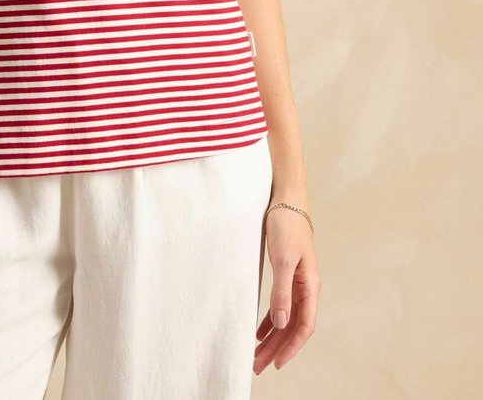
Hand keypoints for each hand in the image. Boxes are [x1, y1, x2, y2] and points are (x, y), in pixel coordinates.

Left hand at [253, 205, 319, 373]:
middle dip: (277, 348)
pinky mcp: (286, 274)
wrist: (286, 199)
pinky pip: (280, 306)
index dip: (291, 347)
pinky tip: (258, 331)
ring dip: (272, 338)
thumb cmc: (287, 226)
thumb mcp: (283, 260)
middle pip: (293, 327)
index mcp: (310, 286)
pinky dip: (269, 321)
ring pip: (285, 318)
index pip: (304, 326)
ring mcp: (296, 282)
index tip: (276, 364)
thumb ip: (282, 291)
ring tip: (255, 354)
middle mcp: (306, 288)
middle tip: (258, 366)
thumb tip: (280, 323)